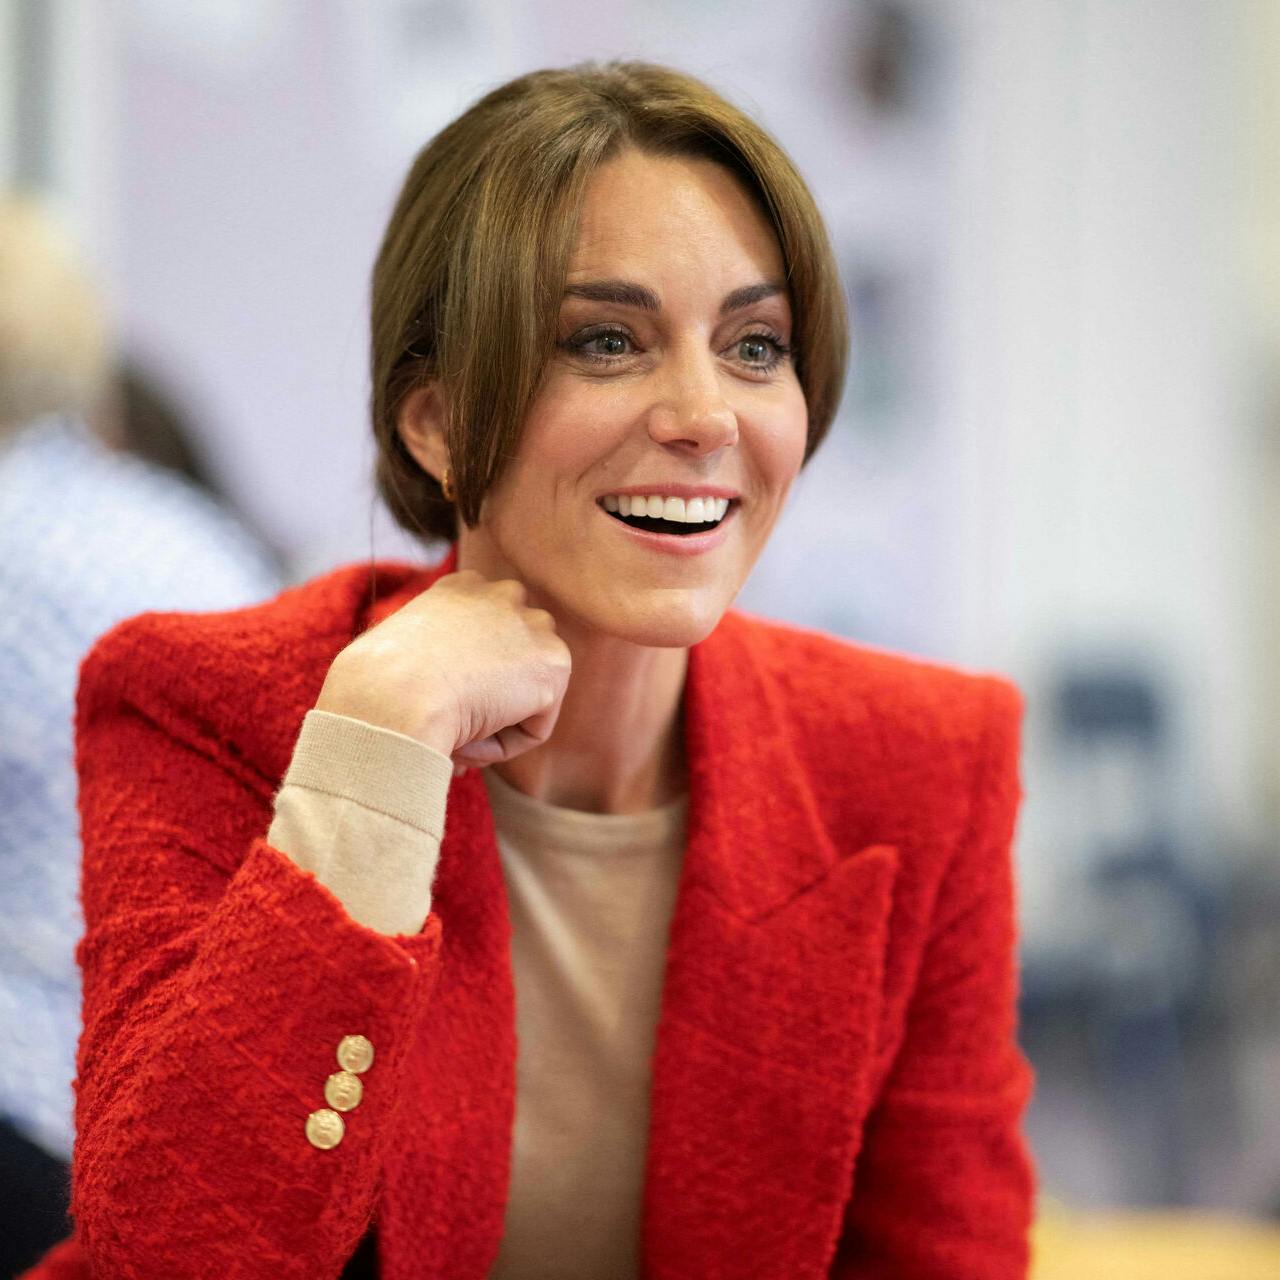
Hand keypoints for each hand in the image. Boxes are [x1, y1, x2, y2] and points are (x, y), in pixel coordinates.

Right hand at [314, 570, 570, 772]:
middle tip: (446, 728)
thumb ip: (431, 664)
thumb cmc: (375, 685)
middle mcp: (503, 594)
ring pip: (523, 696)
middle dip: (490, 700)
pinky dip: (501, 746)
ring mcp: (532, 626)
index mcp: (462, 587)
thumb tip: (451, 703)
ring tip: (450, 735)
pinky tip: (468, 738)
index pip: (483, 637)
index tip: (435, 706)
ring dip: (492, 725)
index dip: (463, 682)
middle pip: (513, 662)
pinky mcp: (552, 665)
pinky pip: (533, 728)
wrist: (393, 695)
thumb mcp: (398, 657)